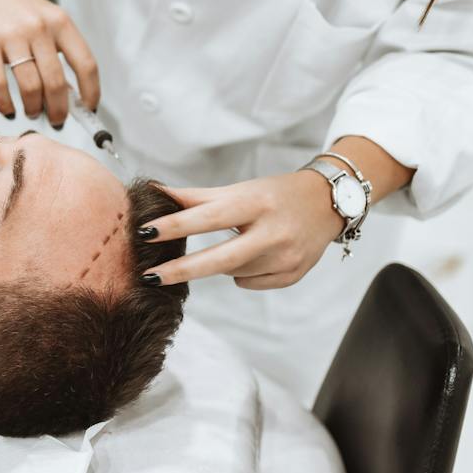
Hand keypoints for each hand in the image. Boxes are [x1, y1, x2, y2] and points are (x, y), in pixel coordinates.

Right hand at [0, 0, 99, 125]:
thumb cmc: (14, 8)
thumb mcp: (45, 19)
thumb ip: (58, 50)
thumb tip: (70, 95)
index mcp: (61, 23)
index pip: (86, 64)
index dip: (90, 93)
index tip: (88, 110)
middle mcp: (39, 27)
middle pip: (57, 82)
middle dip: (59, 110)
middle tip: (56, 120)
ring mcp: (11, 35)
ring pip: (30, 86)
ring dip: (33, 108)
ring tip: (31, 113)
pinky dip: (5, 104)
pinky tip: (7, 109)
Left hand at [139, 171, 344, 288]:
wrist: (327, 203)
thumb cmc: (273, 194)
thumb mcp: (238, 189)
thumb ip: (195, 196)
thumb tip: (153, 192)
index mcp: (256, 203)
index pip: (209, 217)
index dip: (175, 226)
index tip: (144, 232)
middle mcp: (274, 231)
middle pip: (219, 259)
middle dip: (181, 270)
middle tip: (149, 276)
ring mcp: (286, 257)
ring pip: (231, 271)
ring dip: (220, 263)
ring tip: (241, 241)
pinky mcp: (293, 275)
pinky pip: (248, 282)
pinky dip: (242, 272)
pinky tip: (257, 254)